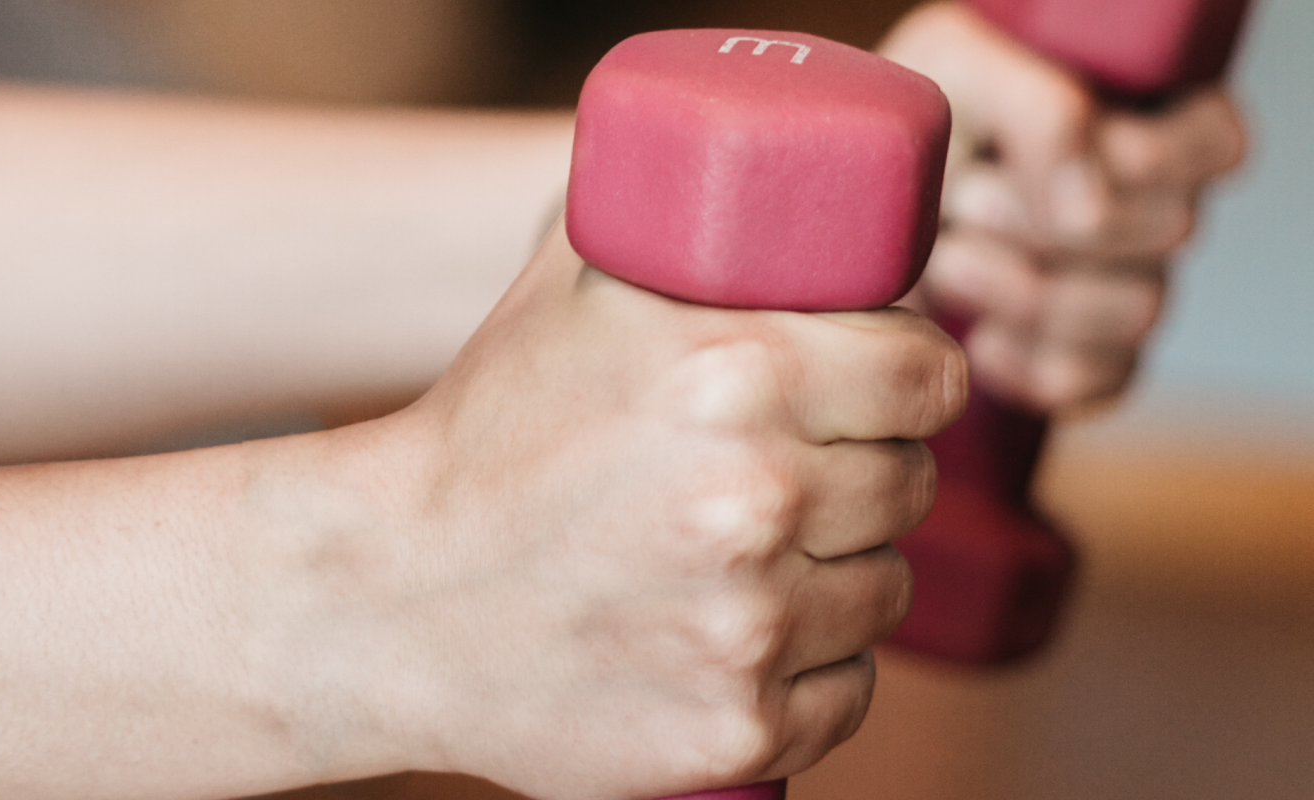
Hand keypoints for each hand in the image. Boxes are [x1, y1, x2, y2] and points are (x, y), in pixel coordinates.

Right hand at [323, 223, 964, 798]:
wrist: (384, 597)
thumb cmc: (483, 436)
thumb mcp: (571, 291)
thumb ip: (683, 226)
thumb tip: (781, 190)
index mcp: (738, 373)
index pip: (929, 376)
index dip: (904, 382)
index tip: (871, 396)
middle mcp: (757, 498)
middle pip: (910, 483)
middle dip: (860, 474)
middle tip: (783, 477)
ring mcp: (748, 626)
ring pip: (882, 591)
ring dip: (834, 573)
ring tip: (743, 558)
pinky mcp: (734, 727)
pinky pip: (846, 692)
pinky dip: (807, 671)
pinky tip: (732, 636)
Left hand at [880, 2, 1247, 412]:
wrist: (841, 220)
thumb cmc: (908, 128)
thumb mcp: (956, 70)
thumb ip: (1039, 111)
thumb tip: (1093, 206)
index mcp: (1145, 118)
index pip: (1217, 146)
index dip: (1144, 157)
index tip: (1045, 153)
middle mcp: (1152, 206)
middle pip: (1171, 230)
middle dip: (1046, 220)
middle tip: (963, 202)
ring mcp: (1125, 288)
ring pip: (1138, 311)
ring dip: (1022, 288)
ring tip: (947, 259)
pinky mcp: (1086, 360)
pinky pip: (1096, 382)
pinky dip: (1024, 364)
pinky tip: (974, 335)